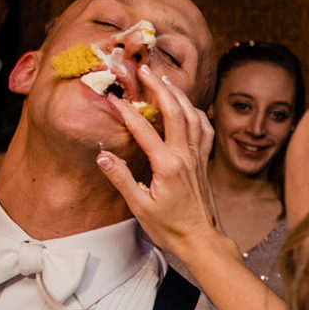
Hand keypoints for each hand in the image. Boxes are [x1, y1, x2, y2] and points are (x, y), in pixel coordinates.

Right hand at [96, 64, 222, 259]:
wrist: (201, 239)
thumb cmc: (171, 228)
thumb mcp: (140, 208)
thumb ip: (122, 179)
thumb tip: (103, 157)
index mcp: (168, 166)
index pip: (144, 129)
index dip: (127, 111)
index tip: (114, 97)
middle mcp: (186, 155)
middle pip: (174, 110)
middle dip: (158, 87)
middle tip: (145, 70)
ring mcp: (198, 156)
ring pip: (192, 115)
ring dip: (178, 94)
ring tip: (164, 80)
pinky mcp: (204, 161)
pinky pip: (205, 128)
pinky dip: (197, 113)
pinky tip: (190, 107)